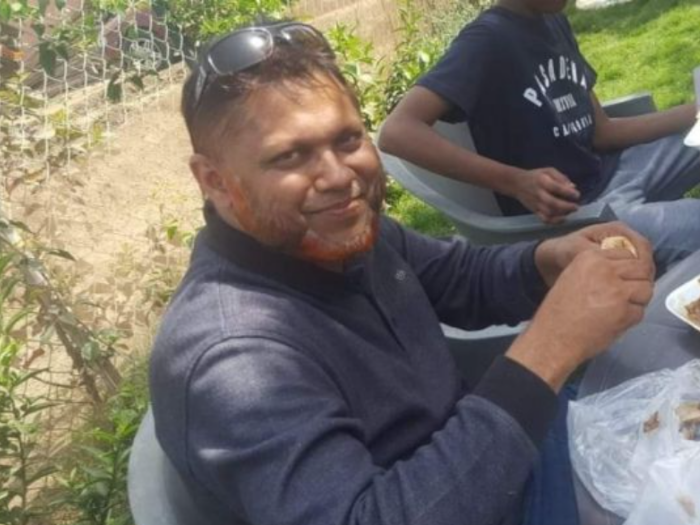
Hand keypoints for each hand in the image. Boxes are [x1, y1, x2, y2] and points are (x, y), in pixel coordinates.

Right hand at [509, 224, 654, 389]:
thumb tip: (623, 269)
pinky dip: (632, 317)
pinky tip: (615, 320)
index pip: (627, 254)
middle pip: (642, 269)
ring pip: (646, 289)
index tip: (625, 277)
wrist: (553, 338)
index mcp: (590, 258)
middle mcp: (605, 271)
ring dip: (638, 299)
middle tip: (629, 293)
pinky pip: (640, 311)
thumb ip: (598, 269)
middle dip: (638, 282)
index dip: (629, 268)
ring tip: (621, 307)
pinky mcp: (624, 312)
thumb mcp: (572, 277)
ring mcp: (617, 291)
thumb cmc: (558, 313)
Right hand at [513, 168, 580, 223]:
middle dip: (567, 207)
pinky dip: (554, 222)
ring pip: (549, 213)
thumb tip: (573, 187)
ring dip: (562, 214)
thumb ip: (561, 178)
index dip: (569, 192)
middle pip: (553, 203)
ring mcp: (536, 204)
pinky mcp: (534, 211)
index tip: (576, 194)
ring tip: (569, 211)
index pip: (557, 188)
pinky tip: (562, 219)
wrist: (517, 184)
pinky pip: (544, 219)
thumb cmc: (536, 176)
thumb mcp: (548, 171)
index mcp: (543, 181)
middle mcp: (539, 194)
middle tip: (576, 206)